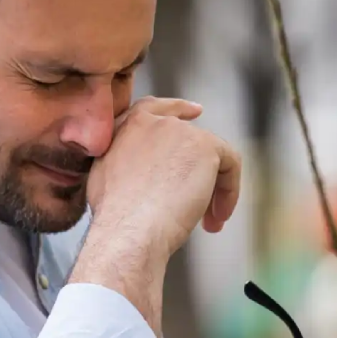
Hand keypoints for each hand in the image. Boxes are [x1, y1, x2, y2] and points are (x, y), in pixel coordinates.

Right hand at [69, 96, 241, 332]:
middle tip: (202, 208)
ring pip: (211, 157)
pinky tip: (218, 219)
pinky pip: (230, 165)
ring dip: (213, 190)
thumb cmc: (115, 217)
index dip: (178, 110)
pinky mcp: (206, 146)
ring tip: (208, 223)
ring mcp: (181, 131)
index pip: (156, 108)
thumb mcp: (106, 178)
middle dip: (198, 173)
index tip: (196, 113)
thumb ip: (126, 163)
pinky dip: (229, 192)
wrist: (128, 229)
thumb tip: (144, 175)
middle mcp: (155, 121)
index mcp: (128, 126)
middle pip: (190, 140)